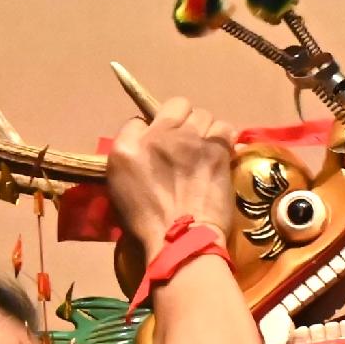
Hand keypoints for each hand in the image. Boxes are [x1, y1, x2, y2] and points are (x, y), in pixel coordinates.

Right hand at [103, 98, 238, 247]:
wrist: (181, 237)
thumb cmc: (146, 218)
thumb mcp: (119, 182)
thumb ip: (129, 151)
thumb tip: (144, 134)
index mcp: (130, 144)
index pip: (139, 119)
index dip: (151, 130)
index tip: (157, 144)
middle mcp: (161, 135)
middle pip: (177, 106)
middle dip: (181, 120)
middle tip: (184, 142)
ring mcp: (192, 142)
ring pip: (204, 115)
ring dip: (205, 127)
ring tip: (204, 147)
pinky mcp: (218, 153)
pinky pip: (225, 129)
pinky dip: (224, 137)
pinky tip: (221, 151)